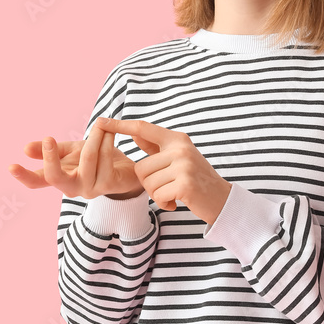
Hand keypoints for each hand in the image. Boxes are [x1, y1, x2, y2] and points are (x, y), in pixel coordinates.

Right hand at [8, 124, 143, 198]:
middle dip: (50, 157)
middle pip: (54, 178)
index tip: (11, 166)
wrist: (126, 168)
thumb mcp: (70, 151)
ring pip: (87, 159)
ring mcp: (91, 189)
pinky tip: (109, 131)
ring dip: (94, 137)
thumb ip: (50, 150)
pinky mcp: (110, 185)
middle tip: (48, 139)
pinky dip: (106, 139)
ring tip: (99, 123)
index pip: (37, 181)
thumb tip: (25, 149)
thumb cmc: (95, 158)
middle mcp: (73, 188)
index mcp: (61, 178)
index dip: (23, 176)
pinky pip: (105, 158)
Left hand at [94, 117, 231, 224]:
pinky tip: (177, 201)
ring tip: (174, 192)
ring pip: (147, 183)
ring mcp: (184, 165)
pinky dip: (164, 202)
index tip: (101, 121)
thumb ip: (156, 146)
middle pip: (140, 167)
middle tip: (168, 186)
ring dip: (157, 194)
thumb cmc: (195, 178)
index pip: (143, 129)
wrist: (221, 200)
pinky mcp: (185, 184)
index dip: (121, 125)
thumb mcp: (178, 157)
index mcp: (176, 139)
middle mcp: (180, 148)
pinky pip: (157, 195)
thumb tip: (135, 133)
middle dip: (149, 183)